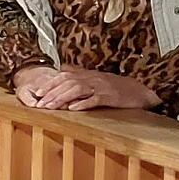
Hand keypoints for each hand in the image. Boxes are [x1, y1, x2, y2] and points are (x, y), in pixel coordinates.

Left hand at [13, 62, 158, 112]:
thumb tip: (63, 70)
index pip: (65, 76)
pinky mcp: (110, 97)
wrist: (139, 91)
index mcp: (88, 75)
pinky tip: (73, 109)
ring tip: (51, 107)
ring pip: (78, 90)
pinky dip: (83, 103)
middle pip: (68, 83)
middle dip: (52, 93)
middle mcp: (92, 79)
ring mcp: (101, 87)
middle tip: (40, 104)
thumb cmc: (116, 87)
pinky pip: (95, 99)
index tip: (38, 93)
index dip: (51, 84)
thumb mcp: (96, 79)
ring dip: (62, 99)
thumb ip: (79, 74)